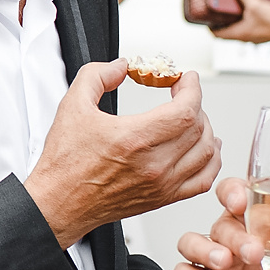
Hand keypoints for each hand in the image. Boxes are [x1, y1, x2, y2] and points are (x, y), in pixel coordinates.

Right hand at [25, 61, 221, 244]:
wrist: (59, 203)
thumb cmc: (64, 163)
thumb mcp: (72, 106)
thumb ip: (97, 76)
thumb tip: (121, 66)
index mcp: (134, 139)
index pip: (185, 110)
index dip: (192, 88)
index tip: (186, 79)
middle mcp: (153, 164)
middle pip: (198, 128)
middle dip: (195, 104)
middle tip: (183, 94)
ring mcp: (161, 184)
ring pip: (207, 153)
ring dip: (206, 129)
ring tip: (194, 117)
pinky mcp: (162, 198)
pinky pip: (203, 180)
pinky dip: (211, 161)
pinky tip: (204, 149)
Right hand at [172, 176, 269, 269]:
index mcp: (259, 212)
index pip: (234, 191)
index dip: (232, 192)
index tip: (241, 202)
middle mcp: (235, 232)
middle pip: (219, 223)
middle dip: (233, 236)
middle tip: (254, 252)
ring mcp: (222, 259)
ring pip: (191, 243)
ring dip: (202, 251)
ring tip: (222, 264)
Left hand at [211, 0, 269, 43]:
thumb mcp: (255, 4)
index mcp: (238, 34)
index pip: (217, 34)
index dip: (209, 26)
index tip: (206, 17)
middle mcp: (245, 38)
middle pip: (226, 31)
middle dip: (221, 20)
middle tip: (218, 9)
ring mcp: (254, 37)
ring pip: (238, 29)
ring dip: (234, 20)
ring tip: (234, 7)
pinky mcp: (262, 34)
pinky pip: (249, 28)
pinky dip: (245, 20)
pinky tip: (251, 10)